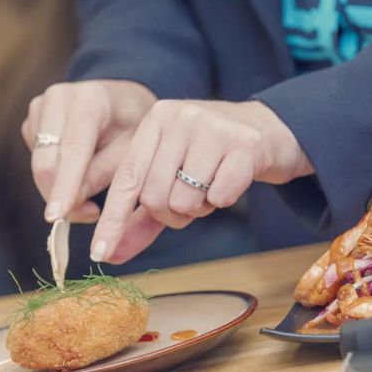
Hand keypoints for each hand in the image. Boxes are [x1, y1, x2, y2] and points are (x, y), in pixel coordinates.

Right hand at [21, 79, 156, 223]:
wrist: (122, 101)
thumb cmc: (133, 127)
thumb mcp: (132, 152)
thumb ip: (102, 174)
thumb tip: (72, 203)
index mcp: (90, 100)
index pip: (73, 150)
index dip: (64, 186)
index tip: (57, 215)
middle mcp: (58, 98)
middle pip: (47, 161)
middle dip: (61, 196)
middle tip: (90, 215)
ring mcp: (40, 107)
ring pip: (39, 165)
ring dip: (59, 189)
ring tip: (91, 198)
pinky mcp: (32, 120)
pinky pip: (37, 160)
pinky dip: (55, 176)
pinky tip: (78, 172)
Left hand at [90, 99, 313, 263]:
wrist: (272, 130)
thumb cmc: (215, 157)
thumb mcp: (173, 176)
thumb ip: (141, 216)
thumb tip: (109, 255)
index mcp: (156, 119)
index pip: (127, 178)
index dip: (112, 219)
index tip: (99, 252)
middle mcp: (180, 116)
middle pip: (154, 196)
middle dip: (172, 214)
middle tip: (193, 200)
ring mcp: (213, 127)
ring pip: (185, 201)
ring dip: (200, 207)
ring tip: (213, 185)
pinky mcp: (245, 144)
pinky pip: (219, 197)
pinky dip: (224, 200)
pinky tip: (234, 180)